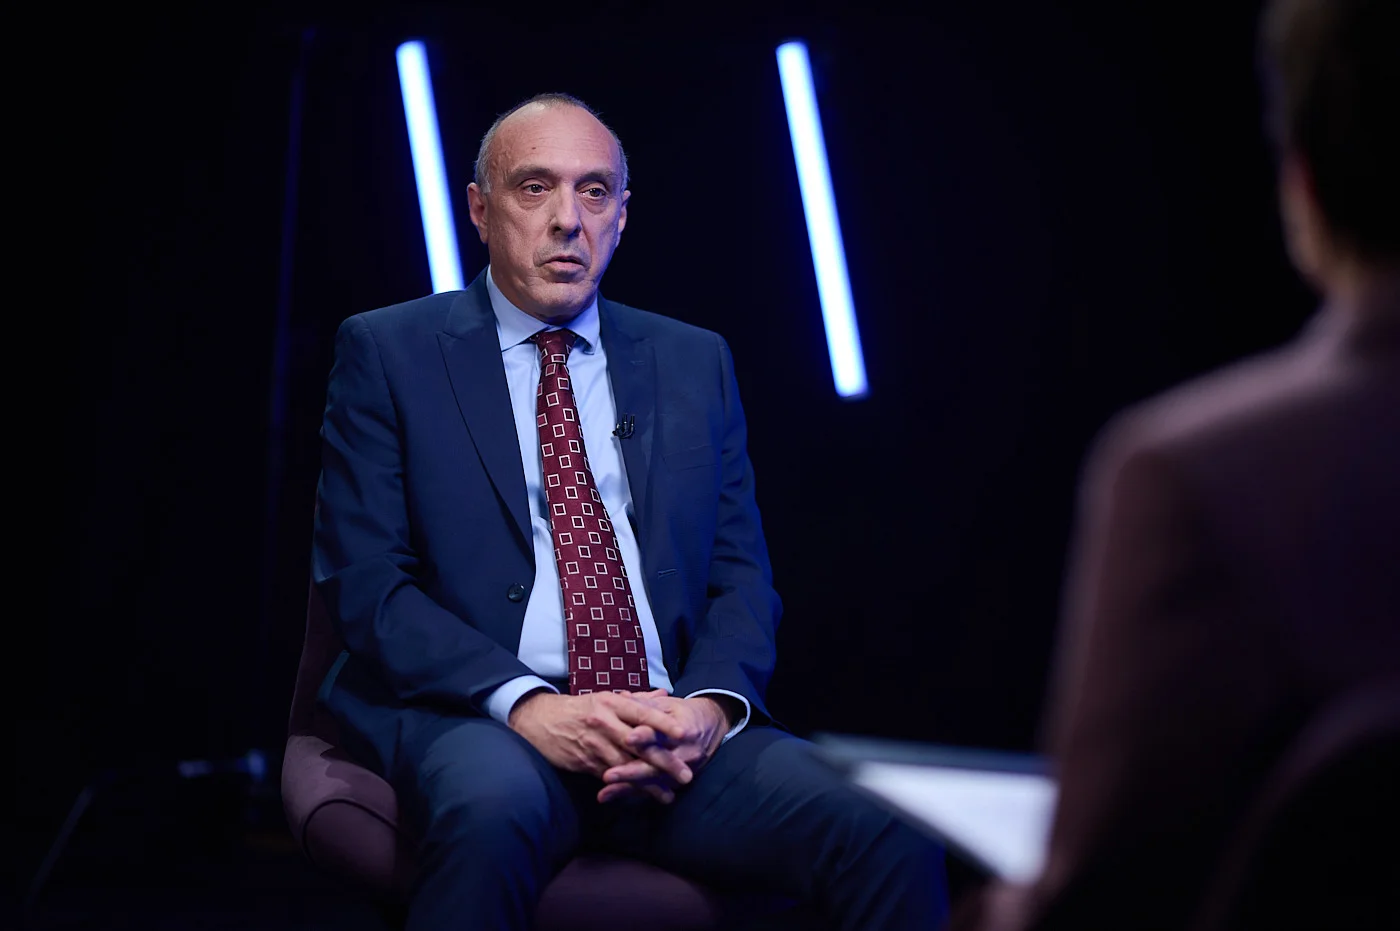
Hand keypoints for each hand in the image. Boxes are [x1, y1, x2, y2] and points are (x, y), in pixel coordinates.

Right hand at [507, 689, 694, 802]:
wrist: (540, 720)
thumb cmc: (580, 709)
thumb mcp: (606, 698)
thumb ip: (637, 700)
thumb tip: (664, 696)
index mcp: (612, 703)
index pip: (642, 713)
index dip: (664, 724)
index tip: (685, 734)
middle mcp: (604, 722)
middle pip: (639, 744)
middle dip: (664, 761)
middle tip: (686, 775)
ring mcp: (594, 744)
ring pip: (626, 765)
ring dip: (648, 783)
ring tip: (668, 795)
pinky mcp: (584, 762)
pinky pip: (610, 777)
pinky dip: (627, 788)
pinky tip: (642, 797)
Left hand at [596, 695, 733, 803]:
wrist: (712, 727)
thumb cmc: (683, 713)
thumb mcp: (668, 704)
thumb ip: (644, 703)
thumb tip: (620, 697)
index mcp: (683, 728)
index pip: (661, 733)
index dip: (644, 736)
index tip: (628, 738)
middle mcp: (685, 752)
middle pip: (656, 764)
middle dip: (631, 771)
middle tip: (608, 775)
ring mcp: (682, 770)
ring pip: (653, 781)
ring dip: (627, 787)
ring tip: (605, 792)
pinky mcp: (676, 781)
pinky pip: (652, 790)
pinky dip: (630, 794)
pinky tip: (610, 797)